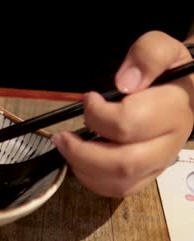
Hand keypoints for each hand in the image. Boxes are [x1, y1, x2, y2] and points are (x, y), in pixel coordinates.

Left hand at [51, 30, 193, 197]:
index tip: (88, 99)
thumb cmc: (165, 71)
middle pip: (123, 162)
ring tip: (66, 148)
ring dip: (83, 168)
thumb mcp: (159, 49)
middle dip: (82, 152)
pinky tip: (78, 161)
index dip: (98, 114)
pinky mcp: (147, 175)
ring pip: (120, 182)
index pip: (129, 123)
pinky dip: (91, 180)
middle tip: (61, 137)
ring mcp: (158, 164)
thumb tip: (124, 84)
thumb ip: (147, 56)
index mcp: (174, 111)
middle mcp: (169, 143)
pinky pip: (118, 190)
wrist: (181, 91)